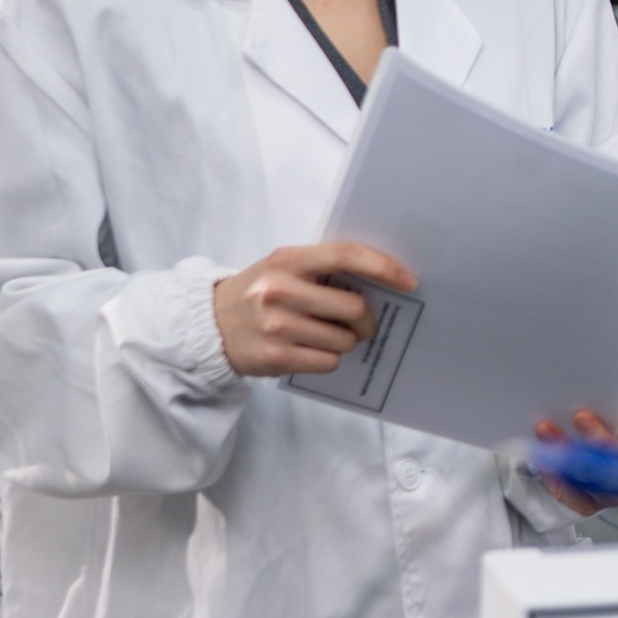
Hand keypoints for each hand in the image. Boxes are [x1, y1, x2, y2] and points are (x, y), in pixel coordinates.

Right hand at [210, 241, 415, 377]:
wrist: (208, 324)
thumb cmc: (259, 292)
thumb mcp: (283, 267)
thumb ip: (322, 268)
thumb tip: (379, 280)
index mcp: (287, 260)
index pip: (346, 256)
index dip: (383, 267)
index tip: (408, 280)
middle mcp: (279, 290)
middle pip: (353, 307)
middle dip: (365, 319)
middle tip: (360, 322)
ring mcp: (276, 325)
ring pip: (343, 339)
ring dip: (345, 341)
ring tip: (325, 334)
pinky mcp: (274, 356)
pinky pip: (327, 361)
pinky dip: (328, 358)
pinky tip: (310, 349)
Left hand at [532, 407, 617, 513]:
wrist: (587, 463)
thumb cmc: (606, 432)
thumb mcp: (615, 415)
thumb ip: (612, 408)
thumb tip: (601, 386)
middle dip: (600, 440)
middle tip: (581, 417)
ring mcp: (612, 493)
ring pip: (594, 480)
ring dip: (568, 455)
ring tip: (549, 432)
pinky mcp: (589, 504)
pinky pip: (572, 495)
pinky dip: (554, 475)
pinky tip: (543, 459)